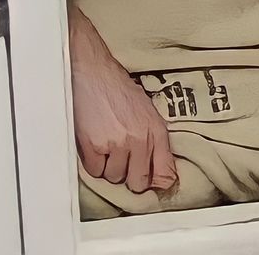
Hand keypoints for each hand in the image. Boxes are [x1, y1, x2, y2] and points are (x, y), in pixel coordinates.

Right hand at [69, 4, 177, 192]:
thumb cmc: (119, 91)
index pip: (165, 172)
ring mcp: (118, 144)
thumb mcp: (147, 112)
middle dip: (130, 176)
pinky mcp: (95, 147)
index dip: (158, 183)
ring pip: (115, 178)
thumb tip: (163, 177)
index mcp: (156, 131)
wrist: (94, 73)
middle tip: (123, 160)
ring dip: (109, 167)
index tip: (152, 185)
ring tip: (107, 144)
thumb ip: (156, 143)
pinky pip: (95, 172)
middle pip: (138, 183)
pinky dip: (93, 162)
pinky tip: (95, 143)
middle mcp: (140, 139)